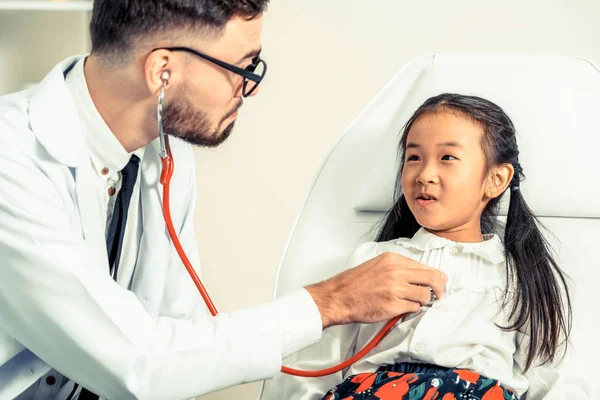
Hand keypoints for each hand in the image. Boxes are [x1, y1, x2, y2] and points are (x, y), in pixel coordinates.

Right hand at [305, 252, 446, 328]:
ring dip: (424, 301)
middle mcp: (396, 271)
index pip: (424, 266)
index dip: (435, 276)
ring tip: (416, 302)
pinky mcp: (393, 305)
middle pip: (431, 278)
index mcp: (392, 259)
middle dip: (439, 288)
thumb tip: (421, 274)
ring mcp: (395, 288)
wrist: (338, 297)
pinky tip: (404, 308)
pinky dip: (412, 309)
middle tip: (439, 294)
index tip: (439, 281)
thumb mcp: (377, 265)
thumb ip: (398, 268)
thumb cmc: (354, 283)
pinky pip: (414, 307)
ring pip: (425, 295)